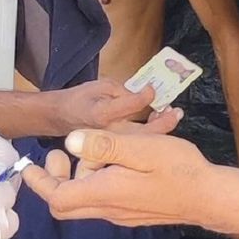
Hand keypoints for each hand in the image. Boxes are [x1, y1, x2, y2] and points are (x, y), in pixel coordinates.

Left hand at [21, 125, 210, 226]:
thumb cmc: (179, 170)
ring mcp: (120, 214)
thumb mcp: (142, 148)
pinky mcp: (131, 212)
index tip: (32, 165)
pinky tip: (119, 159)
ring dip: (82, 174)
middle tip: (64, 152)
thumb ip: (105, 145)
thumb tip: (71, 141)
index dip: (40, 182)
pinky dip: (98, 179)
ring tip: (103, 145)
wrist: (209, 197)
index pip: (57, 197)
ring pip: (85, 199)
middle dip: (56, 178)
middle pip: (65, 204)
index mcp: (105, 193)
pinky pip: (102, 198)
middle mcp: (108, 209)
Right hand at [50, 79, 184, 134]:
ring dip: (160, 129)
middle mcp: (108, 134)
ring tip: (171, 115)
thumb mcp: (99, 85)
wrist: (62, 117)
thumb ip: (122, 91)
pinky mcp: (113, 152)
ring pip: (142, 143)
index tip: (152, 89)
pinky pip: (136, 147)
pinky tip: (158, 125)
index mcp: (102, 114)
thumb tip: (144, 97)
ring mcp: (111, 146)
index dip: (145, 96)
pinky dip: (150, 137)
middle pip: (142, 133)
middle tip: (175, 111)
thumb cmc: (81, 99)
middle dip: (163, 122)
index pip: (131, 105)